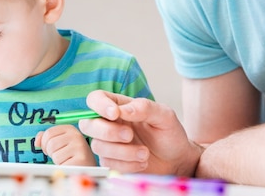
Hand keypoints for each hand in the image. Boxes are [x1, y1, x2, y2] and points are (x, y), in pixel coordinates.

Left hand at [35, 125, 96, 165]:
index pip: (48, 133)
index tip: (52, 149)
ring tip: (66, 161)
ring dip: (57, 161)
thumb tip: (37, 141)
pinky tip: (70, 166)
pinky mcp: (81, 160)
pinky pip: (61, 164)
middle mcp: (76, 135)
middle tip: (60, 156)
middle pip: (50, 144)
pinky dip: (62, 167)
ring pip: (55, 155)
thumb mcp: (60, 143)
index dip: (45, 143)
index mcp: (70, 129)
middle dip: (51, 153)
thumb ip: (47, 139)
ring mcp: (79, 147)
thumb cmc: (71, 156)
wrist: (87, 169)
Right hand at [79, 90, 201, 174]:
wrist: (177, 160)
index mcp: (119, 106)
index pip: (95, 99)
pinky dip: (127, 165)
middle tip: (130, 135)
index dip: (99, 105)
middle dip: (108, 132)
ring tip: (145, 153)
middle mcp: (110, 123)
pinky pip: (108, 163)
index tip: (114, 114)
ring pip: (97, 146)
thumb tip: (122, 110)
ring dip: (122, 151)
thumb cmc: (169, 133)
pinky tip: (142, 162)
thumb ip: (144, 108)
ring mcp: (109, 143)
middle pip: (88, 124)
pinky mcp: (112, 161)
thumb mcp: (164, 115)